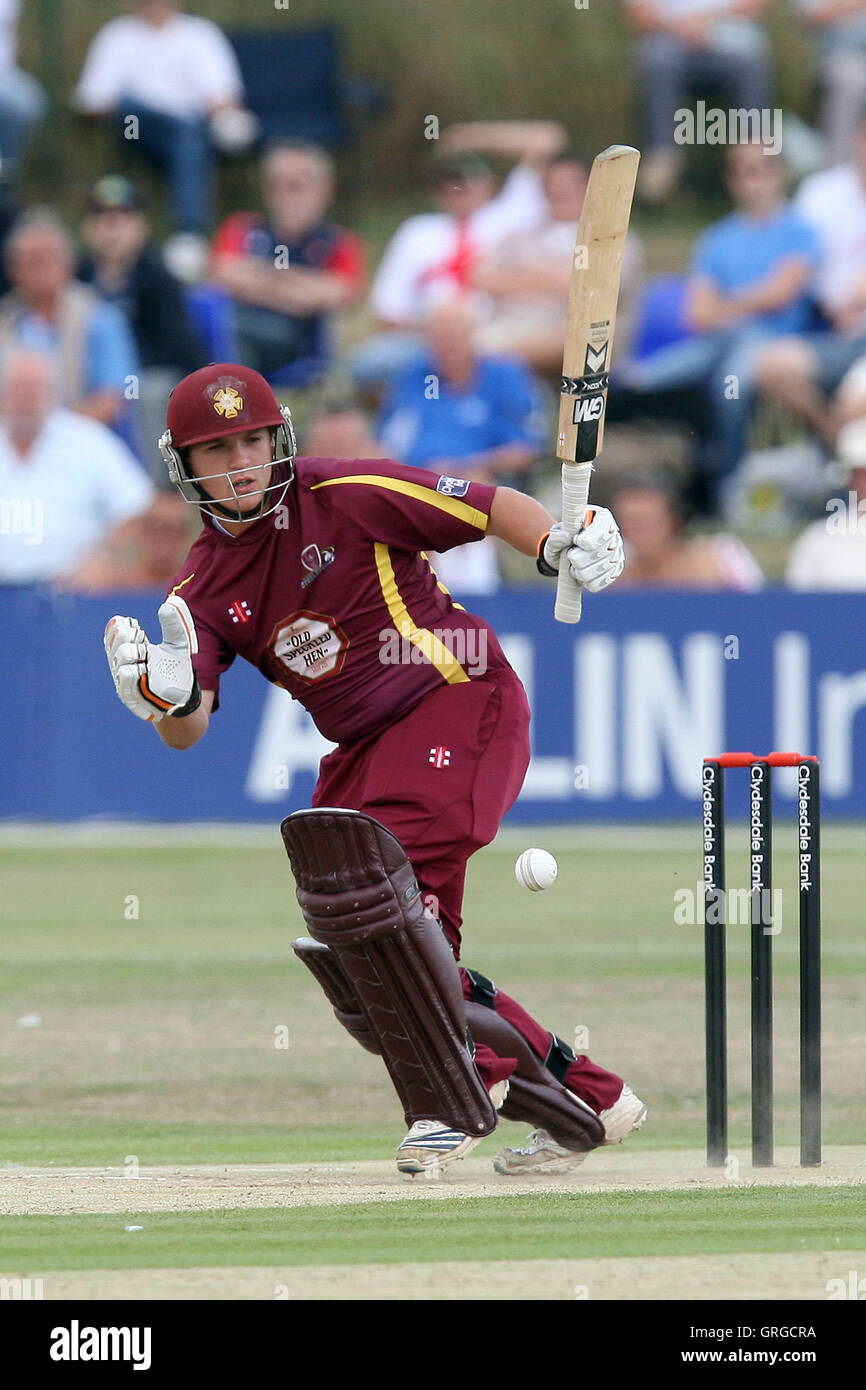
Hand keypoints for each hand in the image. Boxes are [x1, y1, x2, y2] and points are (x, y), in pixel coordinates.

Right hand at [104, 596, 198, 722]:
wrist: (182, 697)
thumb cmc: (175, 669)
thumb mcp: (178, 644)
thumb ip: (175, 625)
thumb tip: (171, 602)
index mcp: (130, 647)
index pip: (114, 630)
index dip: (122, 624)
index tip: (136, 625)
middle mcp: (122, 662)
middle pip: (117, 641)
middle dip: (130, 635)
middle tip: (143, 639)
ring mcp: (124, 678)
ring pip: (120, 657)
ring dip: (135, 652)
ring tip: (146, 657)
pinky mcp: (129, 695)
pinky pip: (126, 678)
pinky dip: (135, 672)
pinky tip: (143, 669)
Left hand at [542, 506, 624, 592]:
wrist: (564, 554)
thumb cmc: (561, 540)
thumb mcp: (554, 535)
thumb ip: (557, 535)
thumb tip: (567, 537)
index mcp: (601, 517)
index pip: (603, 531)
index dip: (587, 540)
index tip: (575, 541)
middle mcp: (613, 534)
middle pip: (603, 552)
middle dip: (580, 559)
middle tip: (570, 555)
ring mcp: (617, 553)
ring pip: (602, 569)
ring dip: (581, 572)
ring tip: (574, 566)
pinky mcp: (615, 570)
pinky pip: (604, 581)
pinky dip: (588, 582)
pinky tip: (581, 576)